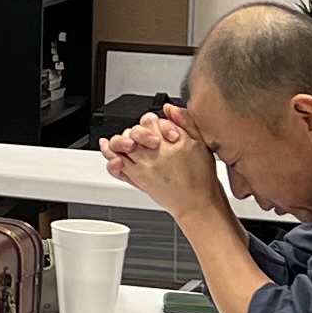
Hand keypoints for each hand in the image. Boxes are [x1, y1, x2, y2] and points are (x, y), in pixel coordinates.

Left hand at [97, 110, 226, 219]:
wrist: (197, 204)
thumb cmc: (202, 178)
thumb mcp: (201, 144)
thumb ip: (185, 122)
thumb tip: (169, 108)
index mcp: (173, 141)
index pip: (151, 120)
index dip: (152, 121)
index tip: (156, 126)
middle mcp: (156, 152)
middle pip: (134, 130)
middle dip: (137, 130)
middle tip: (145, 136)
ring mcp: (144, 165)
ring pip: (122, 144)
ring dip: (121, 140)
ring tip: (126, 141)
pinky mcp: (137, 178)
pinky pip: (116, 164)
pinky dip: (110, 156)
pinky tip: (109, 150)